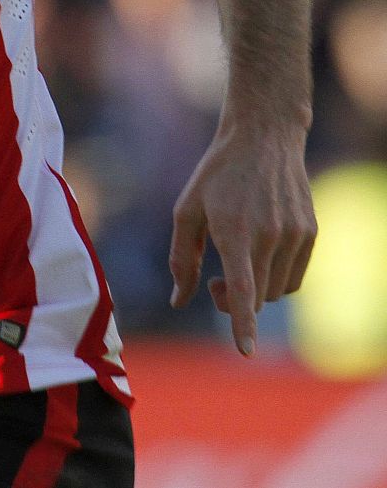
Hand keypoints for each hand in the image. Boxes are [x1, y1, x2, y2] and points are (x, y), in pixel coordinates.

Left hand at [168, 121, 315, 356]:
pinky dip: (274, 279)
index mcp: (234, 231)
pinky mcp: (311, 233)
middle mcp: (270, 236)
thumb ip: (181, 259)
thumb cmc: (216, 175)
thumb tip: (178, 301)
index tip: (244, 350)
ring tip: (233, 264)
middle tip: (211, 283)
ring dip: (255, 291)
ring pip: (277, 291)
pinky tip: (257, 257)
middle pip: (257, 297)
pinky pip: (294, 276)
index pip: (242, 288)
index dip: (242, 322)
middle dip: (232, 303)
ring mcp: (296, 235)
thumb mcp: (186, 210)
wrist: (264, 139)